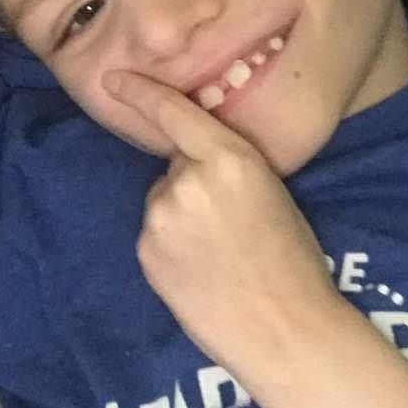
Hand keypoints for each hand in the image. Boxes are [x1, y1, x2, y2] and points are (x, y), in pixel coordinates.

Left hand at [104, 71, 334, 387]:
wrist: (286, 330)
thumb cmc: (294, 260)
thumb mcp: (272, 191)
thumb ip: (228, 168)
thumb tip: (196, 166)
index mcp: (231, 158)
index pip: (175, 114)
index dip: (141, 92)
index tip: (112, 77)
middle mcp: (188, 180)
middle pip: (176, 165)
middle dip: (193, 181)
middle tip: (231, 223)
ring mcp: (162, 217)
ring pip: (164, 201)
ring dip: (180, 215)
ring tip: (218, 254)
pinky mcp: (146, 252)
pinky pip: (155, 234)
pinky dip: (170, 245)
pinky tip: (200, 272)